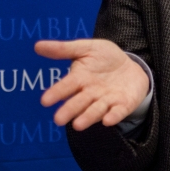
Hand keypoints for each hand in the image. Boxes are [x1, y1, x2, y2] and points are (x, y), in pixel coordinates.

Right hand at [35, 39, 149, 130]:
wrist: (131, 66)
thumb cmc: (105, 59)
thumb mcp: (88, 49)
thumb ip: (65, 49)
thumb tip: (37, 46)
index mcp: (80, 79)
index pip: (66, 86)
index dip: (56, 93)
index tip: (45, 101)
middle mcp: (91, 93)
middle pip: (78, 102)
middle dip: (69, 110)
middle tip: (59, 119)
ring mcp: (107, 100)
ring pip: (95, 110)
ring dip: (88, 117)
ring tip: (78, 124)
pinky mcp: (123, 105)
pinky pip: (118, 112)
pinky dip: (113, 116)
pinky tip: (108, 120)